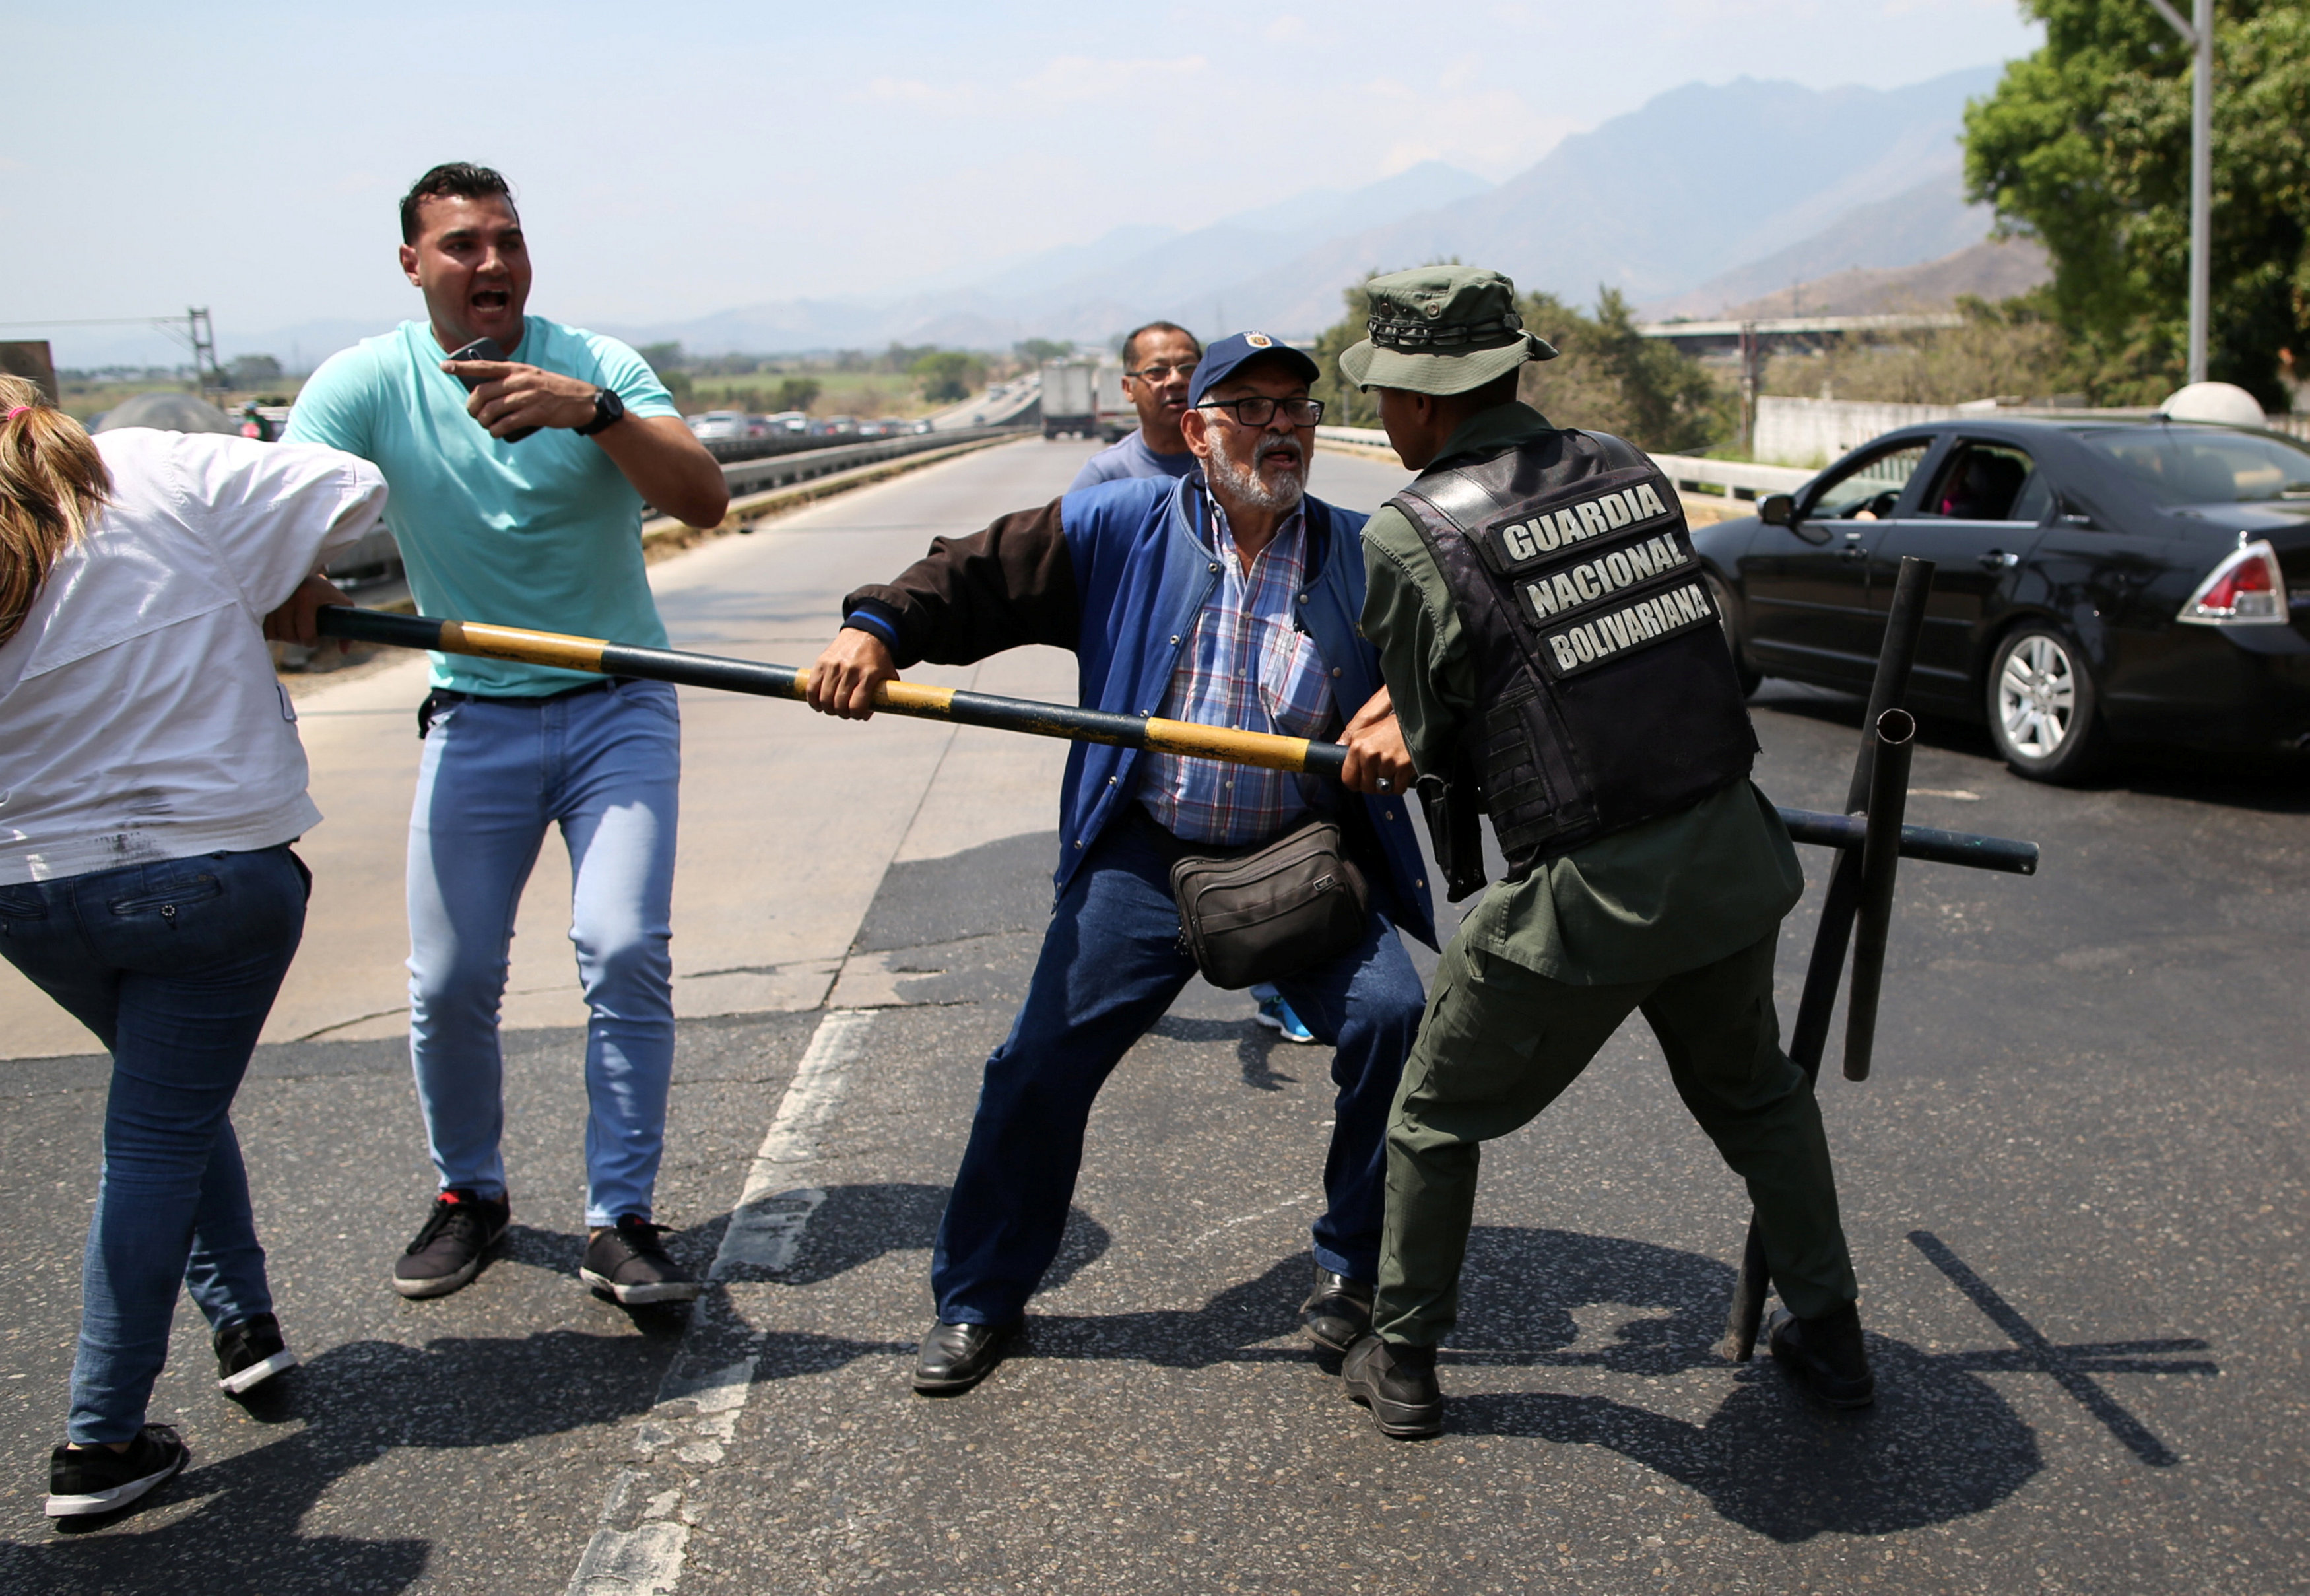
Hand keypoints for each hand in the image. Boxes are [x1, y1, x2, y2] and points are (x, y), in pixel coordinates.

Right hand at [263, 573, 353, 646]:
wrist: (299, 570)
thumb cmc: (321, 590)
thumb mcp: (340, 603)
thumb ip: (347, 626)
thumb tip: (343, 651)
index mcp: (308, 596)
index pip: (307, 635)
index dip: (311, 641)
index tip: (314, 636)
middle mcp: (287, 595)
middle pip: (289, 636)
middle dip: (296, 639)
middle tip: (301, 631)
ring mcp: (270, 596)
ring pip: (273, 632)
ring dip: (281, 635)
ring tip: (289, 626)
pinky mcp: (257, 598)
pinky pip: (260, 626)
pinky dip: (268, 629)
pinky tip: (276, 624)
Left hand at [440, 359, 599, 437]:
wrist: (583, 401)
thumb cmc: (555, 389)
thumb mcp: (533, 376)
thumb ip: (513, 379)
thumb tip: (489, 391)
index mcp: (518, 368)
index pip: (484, 365)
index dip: (462, 367)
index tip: (444, 366)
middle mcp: (520, 381)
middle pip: (484, 392)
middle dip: (472, 405)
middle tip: (472, 413)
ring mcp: (528, 397)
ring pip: (493, 409)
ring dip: (483, 420)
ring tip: (485, 425)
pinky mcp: (536, 414)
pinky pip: (508, 423)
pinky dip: (497, 430)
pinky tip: (495, 432)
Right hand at [807, 627, 897, 719]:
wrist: (864, 633)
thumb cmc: (878, 659)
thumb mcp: (888, 674)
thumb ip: (882, 696)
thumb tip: (864, 716)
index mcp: (869, 674)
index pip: (856, 705)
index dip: (856, 715)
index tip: (857, 715)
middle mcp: (850, 670)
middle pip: (839, 704)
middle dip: (842, 713)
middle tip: (845, 712)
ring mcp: (834, 666)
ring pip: (824, 698)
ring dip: (828, 709)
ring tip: (832, 708)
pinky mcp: (822, 662)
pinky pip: (812, 688)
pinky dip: (813, 700)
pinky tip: (818, 704)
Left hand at [1338, 686, 1415, 795]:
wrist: (1418, 720)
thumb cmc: (1393, 726)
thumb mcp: (1367, 728)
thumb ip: (1351, 739)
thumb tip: (1337, 746)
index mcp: (1357, 745)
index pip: (1348, 778)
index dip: (1355, 783)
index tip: (1361, 782)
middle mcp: (1369, 754)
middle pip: (1366, 787)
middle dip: (1373, 785)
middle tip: (1380, 776)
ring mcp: (1387, 761)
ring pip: (1382, 789)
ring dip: (1387, 785)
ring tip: (1392, 772)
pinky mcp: (1403, 767)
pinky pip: (1397, 789)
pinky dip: (1400, 786)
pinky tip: (1401, 774)